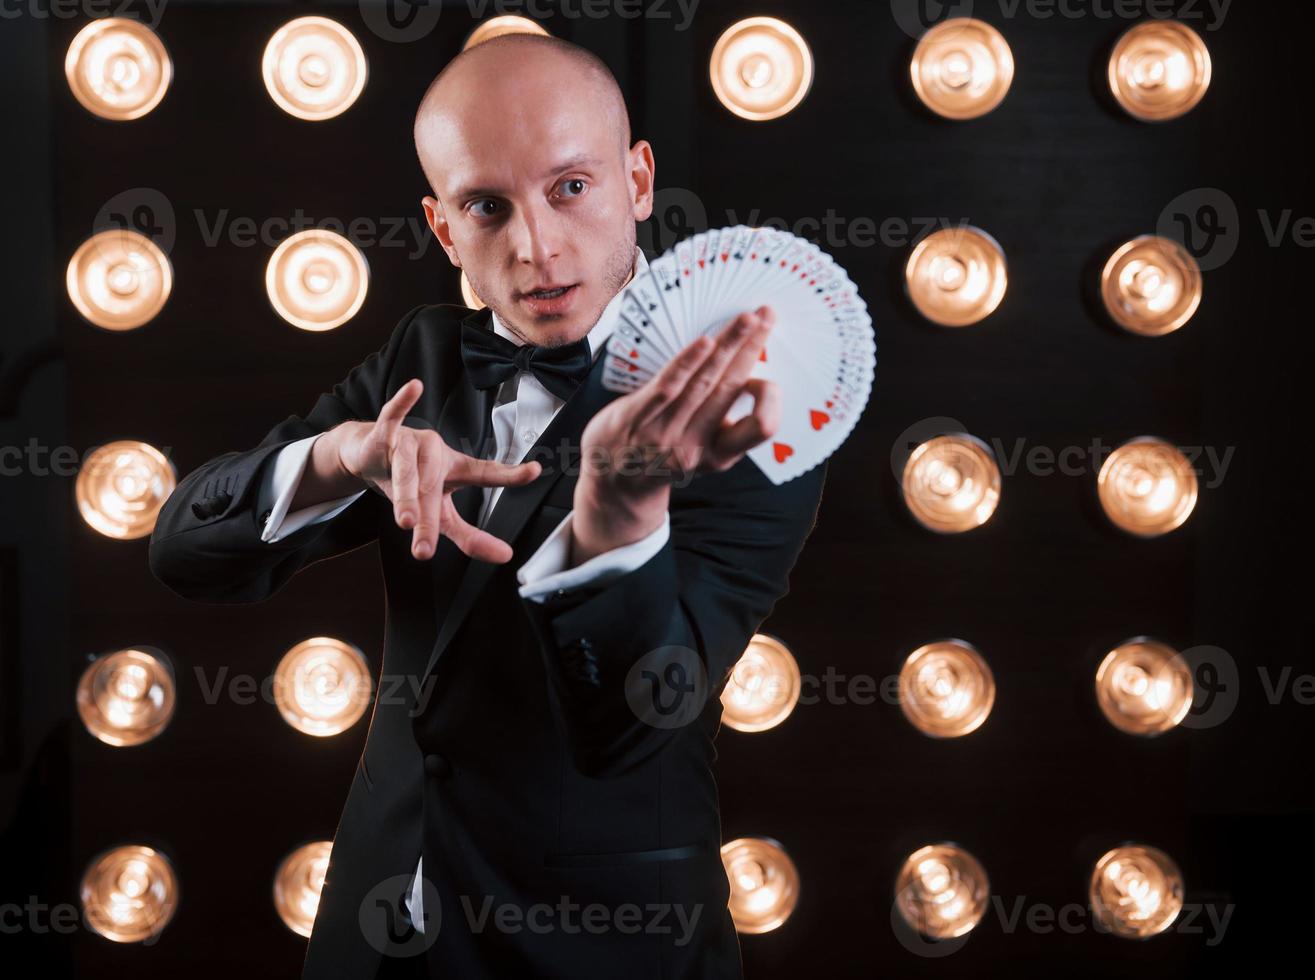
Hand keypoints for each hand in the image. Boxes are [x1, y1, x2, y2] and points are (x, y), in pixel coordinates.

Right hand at [332, 379, 540, 562]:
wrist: (371, 456)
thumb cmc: (414, 484)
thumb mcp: (443, 512)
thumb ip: (471, 536)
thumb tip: (506, 558)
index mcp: (455, 471)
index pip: (485, 476)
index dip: (510, 475)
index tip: (535, 471)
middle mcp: (437, 455)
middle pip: (433, 492)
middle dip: (427, 522)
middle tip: (424, 551)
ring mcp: (412, 443)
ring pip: (408, 471)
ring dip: (405, 495)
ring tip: (406, 521)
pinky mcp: (385, 434)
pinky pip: (392, 417)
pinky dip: (401, 404)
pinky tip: (414, 388)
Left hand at [571, 306, 779, 561]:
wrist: (613, 482)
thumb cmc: (662, 454)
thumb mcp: (704, 450)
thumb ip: (726, 419)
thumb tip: (750, 371)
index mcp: (720, 454)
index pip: (760, 427)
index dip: (769, 401)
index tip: (765, 376)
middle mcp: (696, 445)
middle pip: (732, 389)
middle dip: (752, 349)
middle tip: (766, 316)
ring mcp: (665, 432)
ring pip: (705, 381)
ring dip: (729, 345)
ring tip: (746, 319)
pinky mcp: (637, 418)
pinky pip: (668, 386)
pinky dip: (689, 363)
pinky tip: (705, 342)